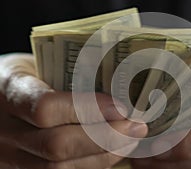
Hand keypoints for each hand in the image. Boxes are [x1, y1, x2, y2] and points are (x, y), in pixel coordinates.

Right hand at [0, 54, 147, 168]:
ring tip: (130, 141)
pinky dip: (92, 165)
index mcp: (8, 90)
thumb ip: (71, 75)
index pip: (46, 107)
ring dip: (103, 156)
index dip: (88, 110)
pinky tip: (112, 152)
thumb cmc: (28, 75)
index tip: (122, 109)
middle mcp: (4, 129)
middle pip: (56, 146)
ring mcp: (9, 156)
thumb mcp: (39, 63)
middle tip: (136, 127)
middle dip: (105, 138)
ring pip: (59, 168)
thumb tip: (121, 87)